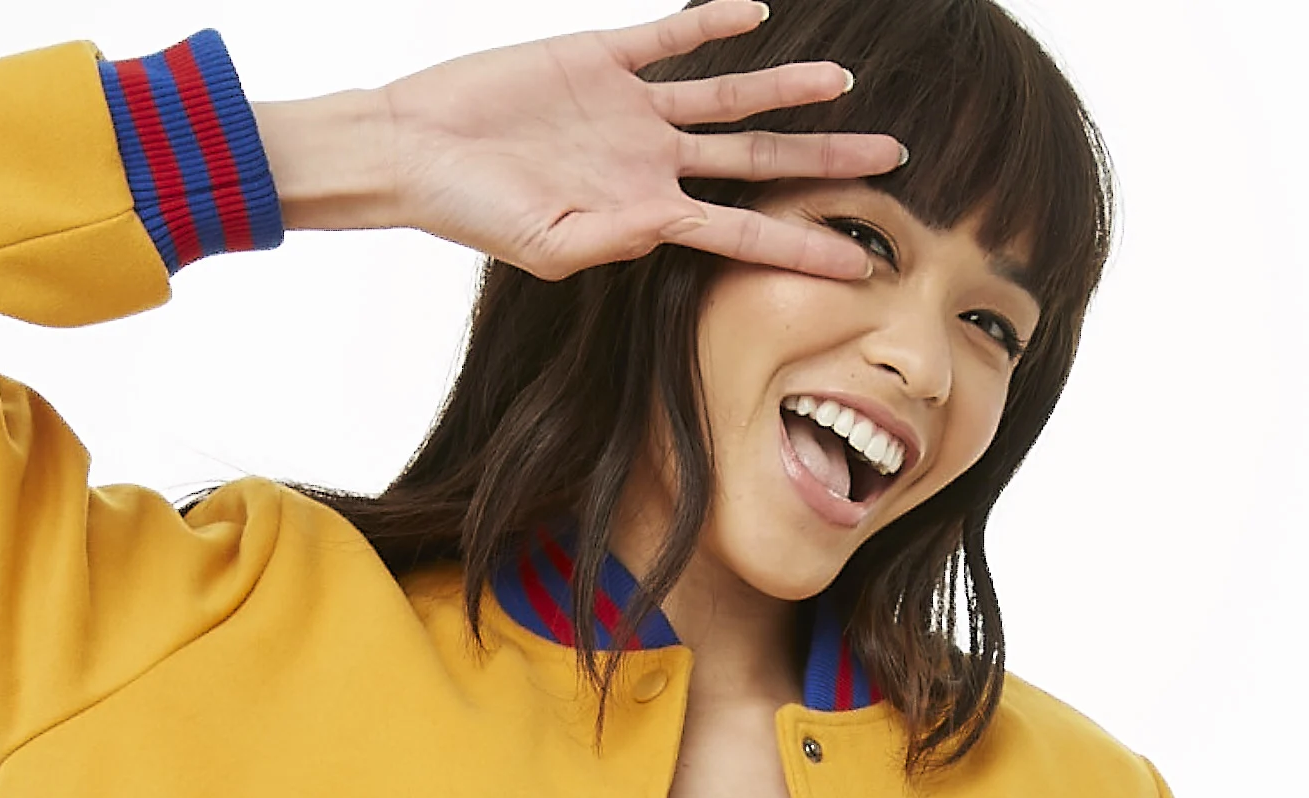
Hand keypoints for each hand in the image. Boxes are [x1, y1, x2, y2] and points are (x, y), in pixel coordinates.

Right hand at [377, 0, 902, 276]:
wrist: (414, 148)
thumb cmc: (471, 211)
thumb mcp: (543, 245)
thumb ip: (608, 239)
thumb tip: (664, 232)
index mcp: (644, 215)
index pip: (742, 233)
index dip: (802, 245)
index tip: (862, 263)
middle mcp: (651, 162)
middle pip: (759, 163)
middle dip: (827, 164)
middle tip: (894, 161)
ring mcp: (631, 110)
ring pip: (729, 99)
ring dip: (787, 90)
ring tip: (845, 81)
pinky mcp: (601, 57)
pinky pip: (670, 38)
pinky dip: (711, 24)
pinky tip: (755, 14)